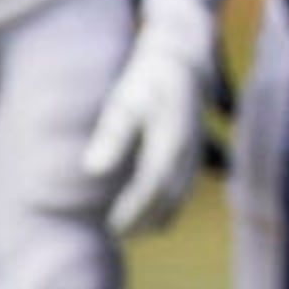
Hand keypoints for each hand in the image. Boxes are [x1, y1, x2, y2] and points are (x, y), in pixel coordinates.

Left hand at [80, 40, 208, 235]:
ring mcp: (196, 149)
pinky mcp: (196, 149)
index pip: (153, 184)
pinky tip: (147, 209)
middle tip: (116, 234)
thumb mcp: (125, 99)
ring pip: (181, 193)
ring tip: (128, 229)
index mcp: (171, 137)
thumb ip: (112, 135)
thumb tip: (92, 171)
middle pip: (170, 195)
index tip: (112, 226)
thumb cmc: (147, 78)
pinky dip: (167, 203)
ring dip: (157, 215)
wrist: (184, 54)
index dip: (134, 210)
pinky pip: (185, 185)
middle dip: (145, 219)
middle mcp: (189, 148)